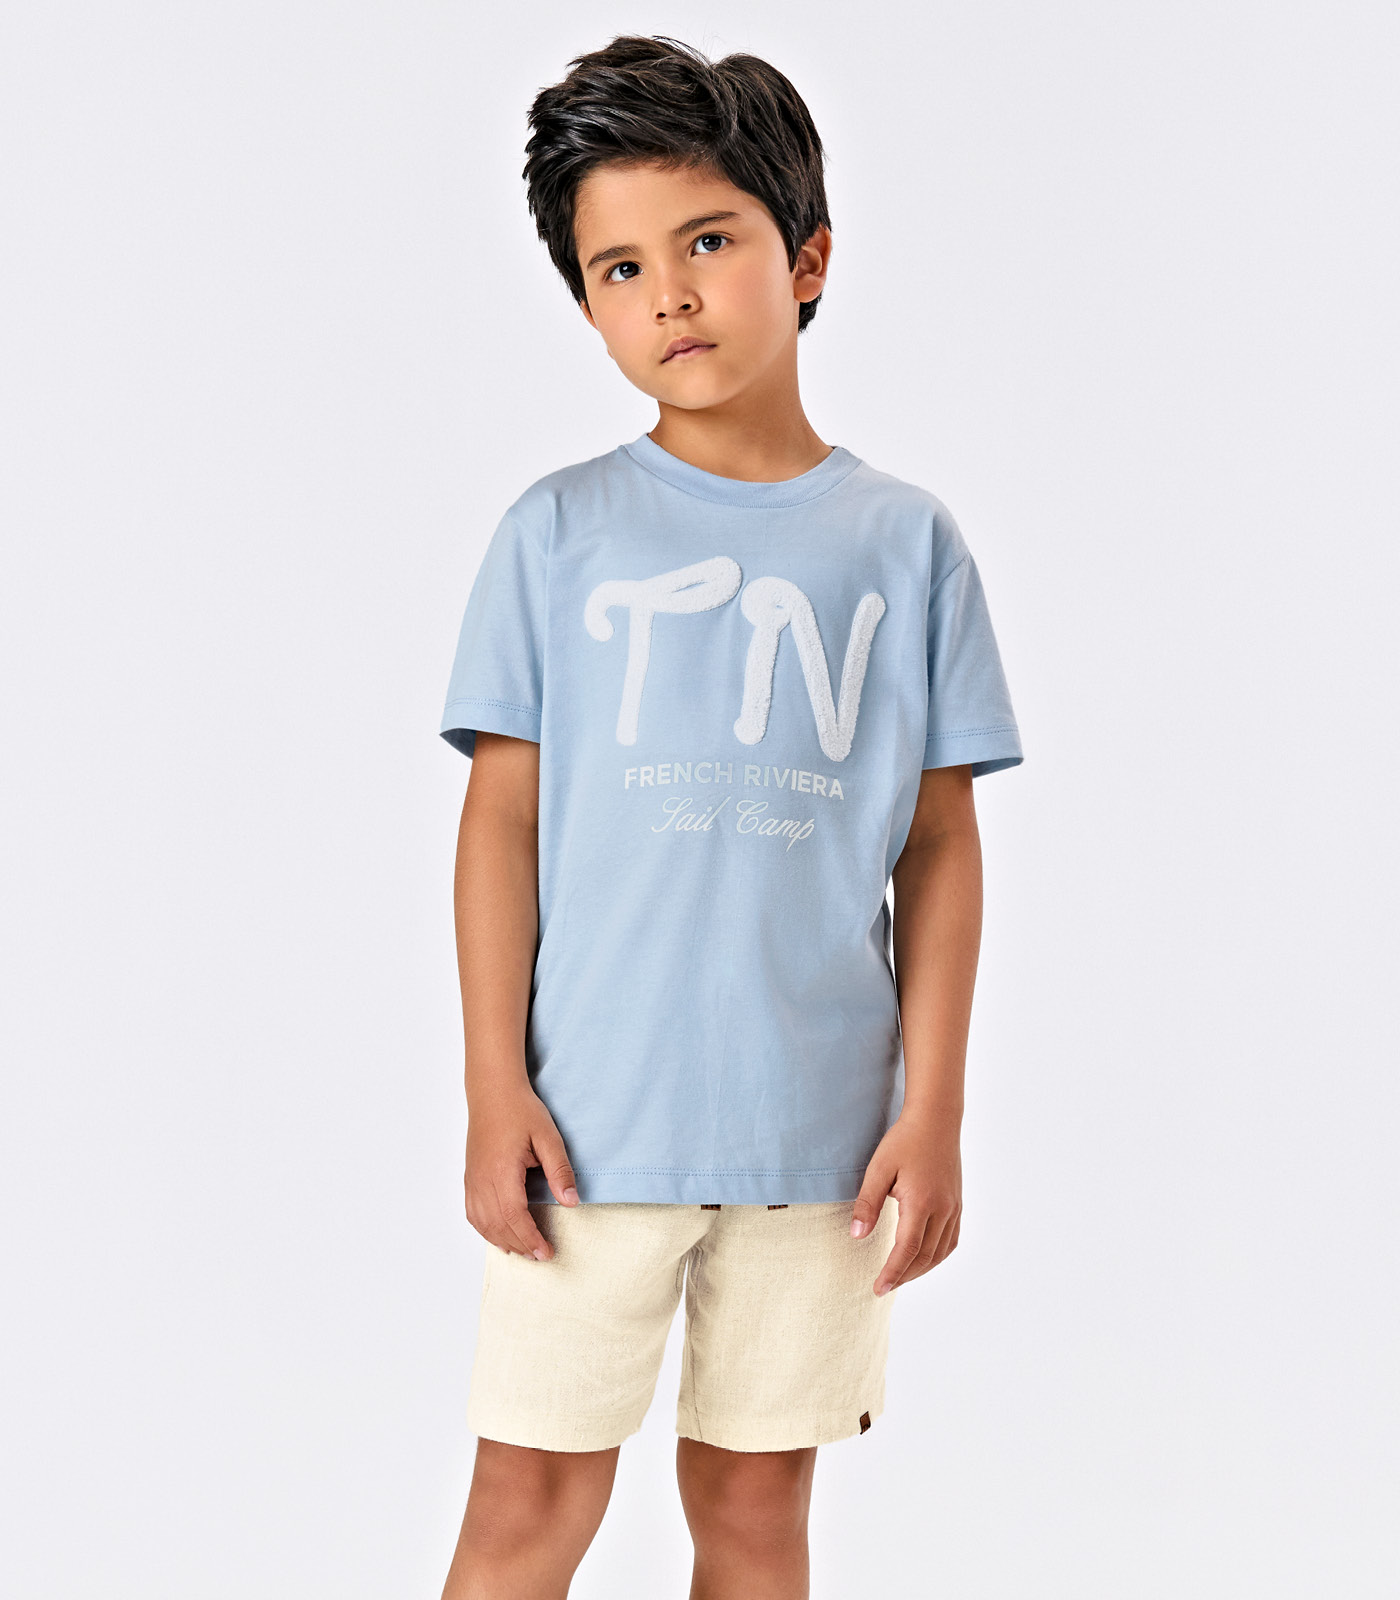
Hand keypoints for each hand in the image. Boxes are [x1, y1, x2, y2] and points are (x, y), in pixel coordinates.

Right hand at [463, 1081, 579, 1259]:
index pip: (514, 1216)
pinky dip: (485, 1230)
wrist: (493, 1092)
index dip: (531, 1238)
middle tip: (541, 1256)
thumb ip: (559, 1170)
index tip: (547, 1252)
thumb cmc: (520, 1111)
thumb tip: (571, 1202)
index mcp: (501, 1172)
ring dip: (503, 1241)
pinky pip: (472, 1213)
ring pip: (483, 1223)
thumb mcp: (548, 1137)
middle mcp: (482, 1180)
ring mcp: (472, 1180)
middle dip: (520, 1245)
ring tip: (524, 1251)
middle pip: (498, 1225)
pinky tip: (499, 1235)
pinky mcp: (470, 1177)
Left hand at [849, 1105, 962, 1295]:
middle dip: (904, 1275)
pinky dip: (936, 1256)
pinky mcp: (957, 1203)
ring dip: (920, 1269)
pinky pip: (951, 1240)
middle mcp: (943, 1209)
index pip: (907, 1250)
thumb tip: (857, 1236)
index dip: (893, 1273)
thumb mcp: (879, 1168)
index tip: (878, 1289)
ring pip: (940, 1252)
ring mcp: (954, 1208)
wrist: (936, 1119)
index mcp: (922, 1202)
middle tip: (883, 1286)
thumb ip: (868, 1203)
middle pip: (925, 1257)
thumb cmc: (904, 1141)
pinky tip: (923, 1258)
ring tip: (900, 1276)